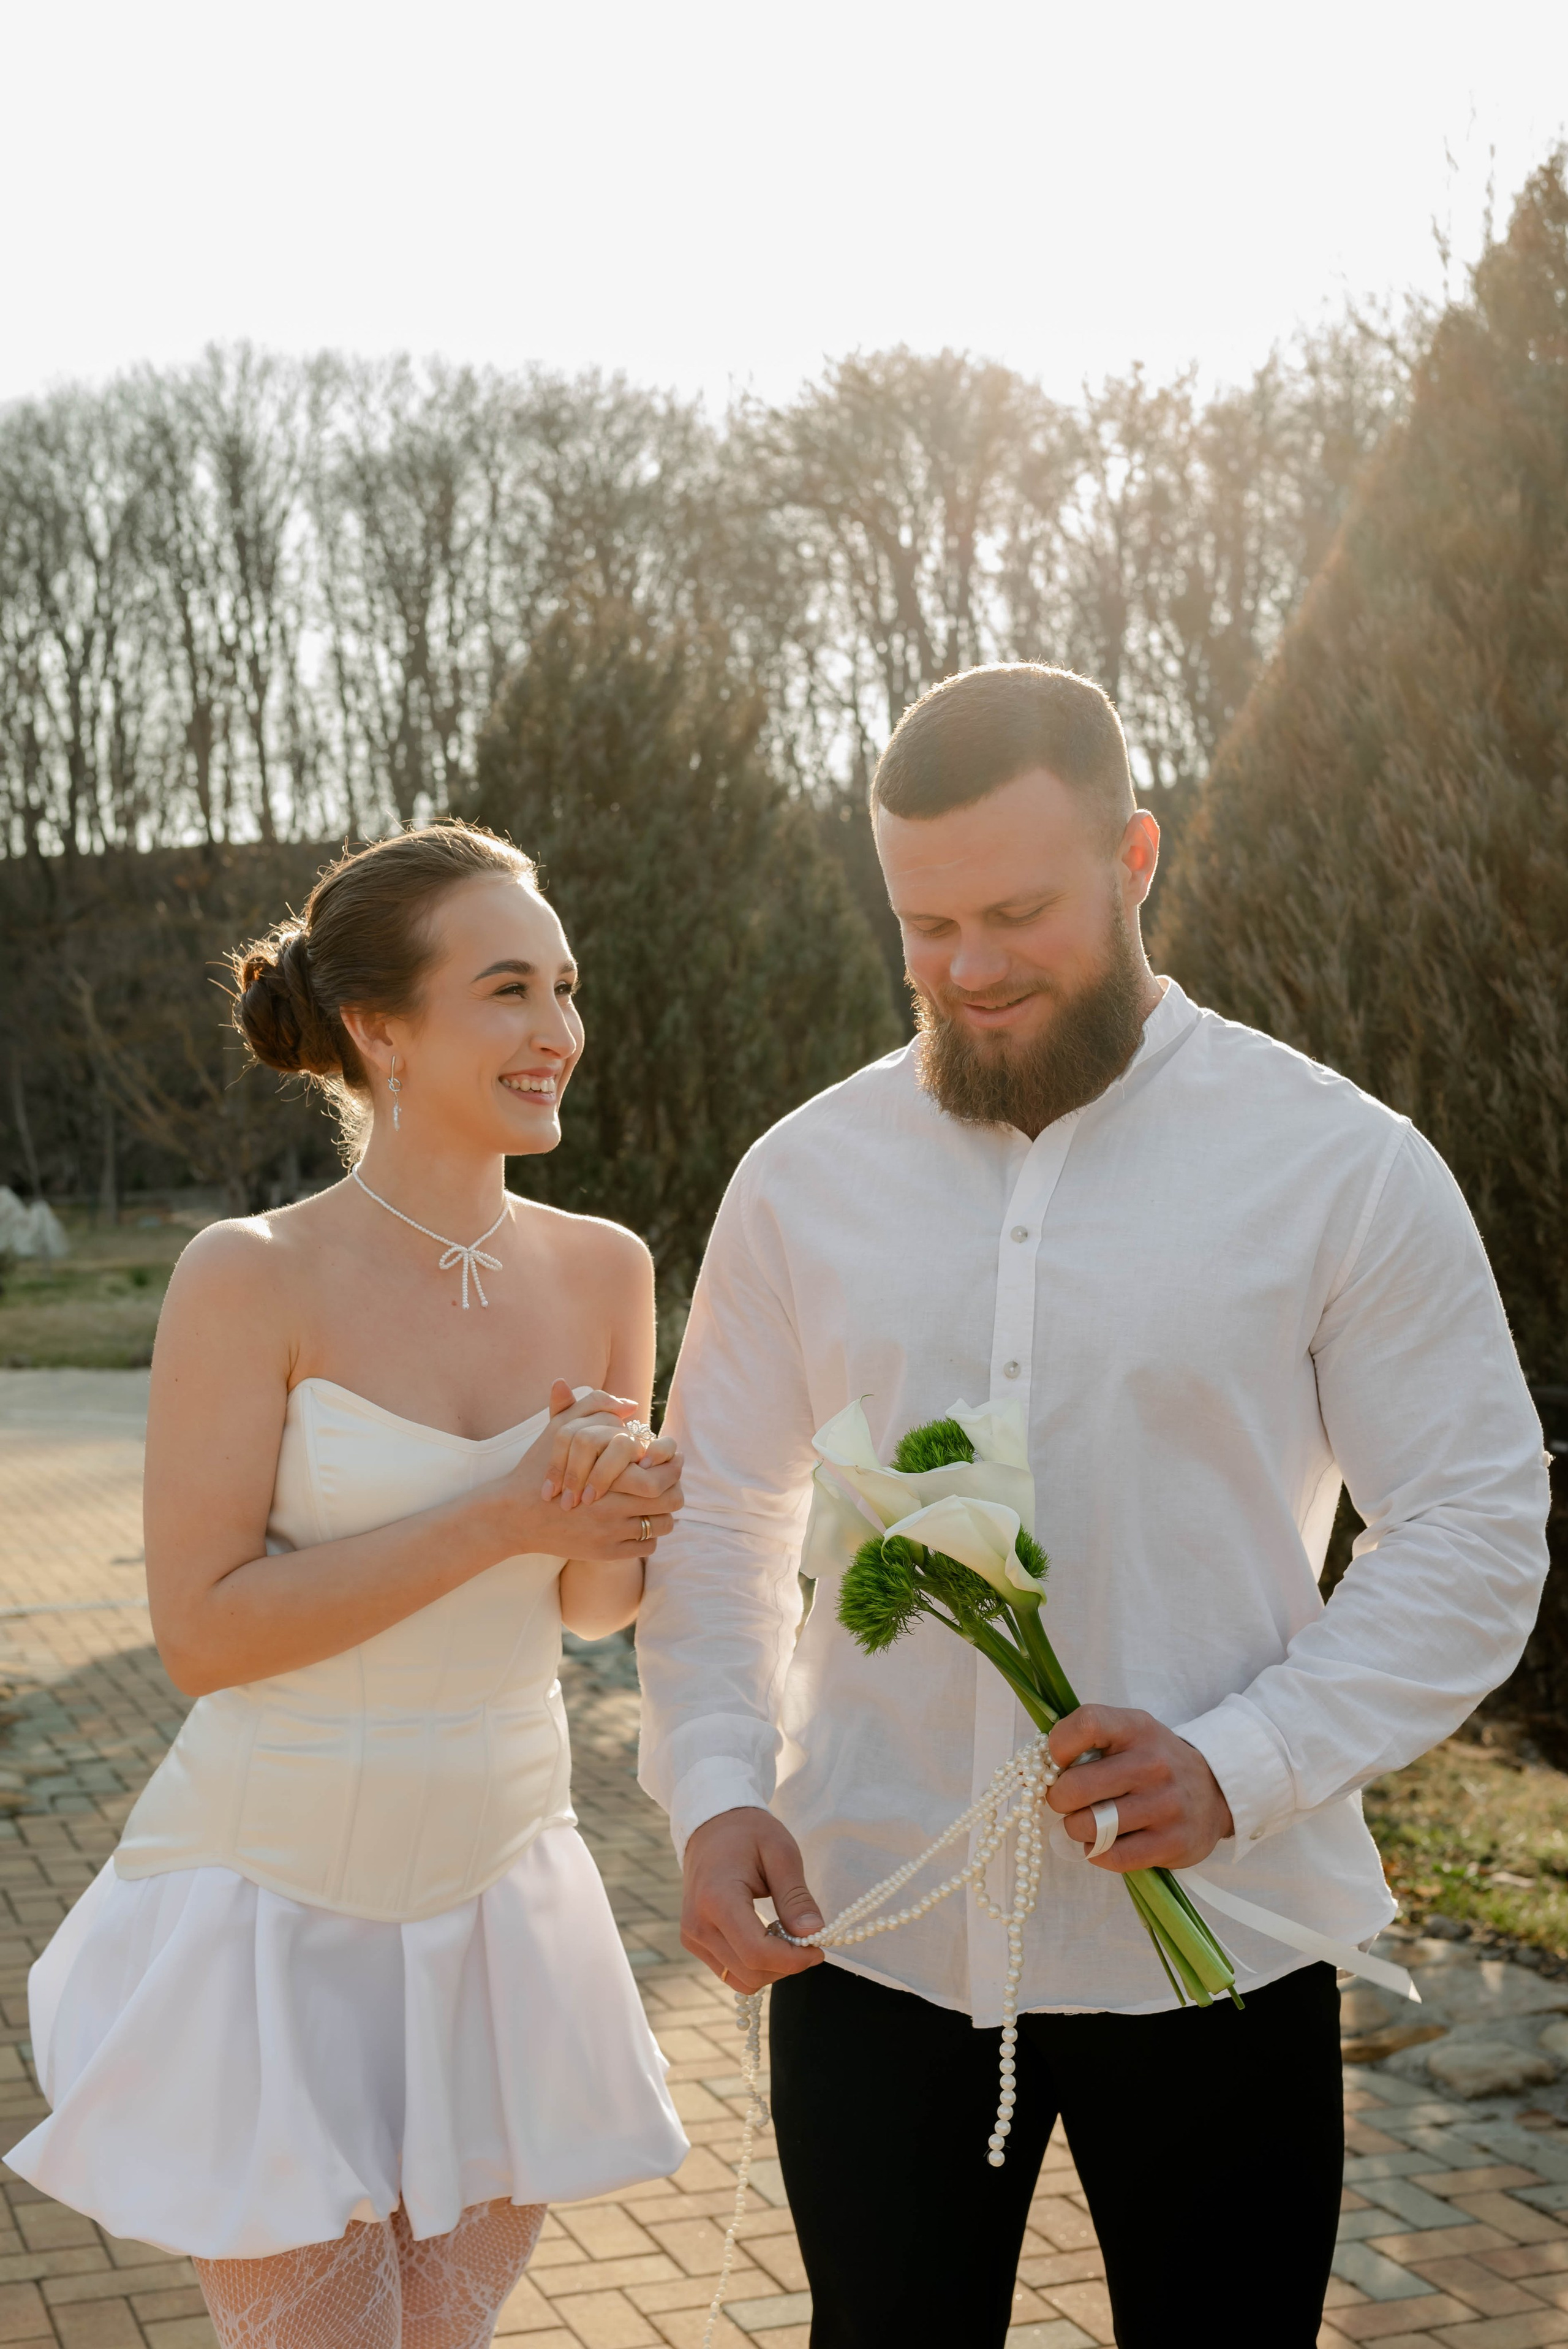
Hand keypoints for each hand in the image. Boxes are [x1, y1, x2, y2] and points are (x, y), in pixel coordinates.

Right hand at [501, 1386, 680, 1562]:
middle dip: (675, 1490)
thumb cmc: (537, 1468)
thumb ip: (592, 1407)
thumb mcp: (559, 1429)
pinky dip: (649, 1536)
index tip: (672, 1461)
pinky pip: (646, 1546)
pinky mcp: (605, 1552)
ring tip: (657, 1506)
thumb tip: (629, 1405)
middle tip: (671, 1485)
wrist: (514, 1515)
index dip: (673, 1466)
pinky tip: (639, 1525)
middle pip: (670, 1500)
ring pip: (661, 1525)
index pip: (663, 1474)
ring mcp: (610, 1531)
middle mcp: (613, 1505)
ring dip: (664, 1515)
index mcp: (609, 1473)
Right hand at [682, 1807, 826, 1992]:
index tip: (819, 1948)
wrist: (711, 1826)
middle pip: (751, 1972)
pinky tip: (766, 1938)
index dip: (793, 1960)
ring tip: (785, 1936)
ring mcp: (692, 1936)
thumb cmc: (749, 1834)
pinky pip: (730, 1972)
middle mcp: (697, 1924)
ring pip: (741, 1980)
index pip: (757, 1953)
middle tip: (807, 1939)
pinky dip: (755, 1965)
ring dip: (772, 1968)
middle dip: (786, 1964)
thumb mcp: (781, 1853)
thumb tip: (813, 1934)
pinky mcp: (693, 1942)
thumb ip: (795, 1897)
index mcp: (717, 1899)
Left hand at [1046, 1704, 1233, 1871]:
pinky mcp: (1171, 1843)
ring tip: (1087, 1821)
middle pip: (1077, 1786)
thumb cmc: (1154, 1762)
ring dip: (1076, 1828)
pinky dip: (1095, 1852)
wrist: (1216, 1792)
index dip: (1058, 1745)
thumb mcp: (1130, 1734)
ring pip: (1088, 1826)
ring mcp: (1165, 1805)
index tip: (1057, 1760)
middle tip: (1068, 1800)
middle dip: (1059, 1798)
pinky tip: (1103, 1841)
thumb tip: (1039, 1765)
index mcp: (1137, 1728)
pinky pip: (1110, 1856)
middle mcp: (1153, 1764)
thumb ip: (1089, 1740)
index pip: (1086, 1724)